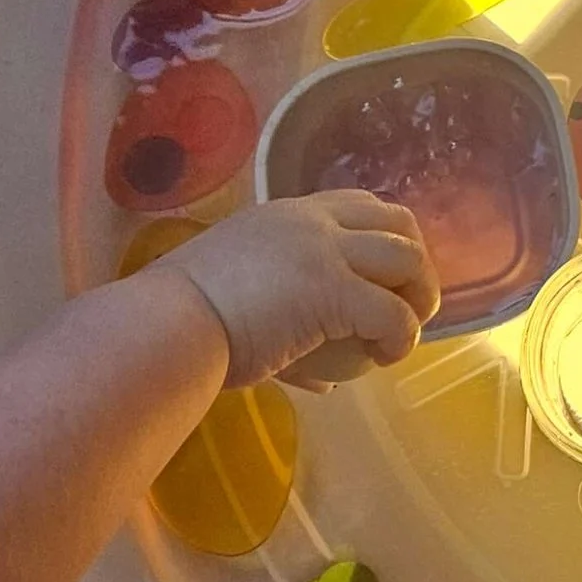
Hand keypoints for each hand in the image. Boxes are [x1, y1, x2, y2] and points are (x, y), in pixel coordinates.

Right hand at [159, 193, 439, 389]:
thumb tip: (322, 377)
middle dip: (416, 265)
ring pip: (408, 260)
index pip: (361, 204)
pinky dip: (402, 337)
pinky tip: (386, 357)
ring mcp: (325, 251)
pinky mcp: (333, 290)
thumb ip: (282, 320)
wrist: (164, 325)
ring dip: (418, 299)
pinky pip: (394, 313)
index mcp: (287, 215)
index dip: (388, 238)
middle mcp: (313, 222)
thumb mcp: (238, 295)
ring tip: (402, 334)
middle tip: (408, 308)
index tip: (389, 278)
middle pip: (399, 223)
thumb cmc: (184, 316)